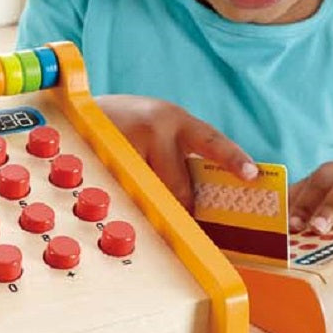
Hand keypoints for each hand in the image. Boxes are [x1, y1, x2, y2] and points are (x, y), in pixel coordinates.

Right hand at [97, 94, 257, 208]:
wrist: (80, 113)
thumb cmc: (129, 129)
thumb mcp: (161, 130)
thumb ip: (181, 156)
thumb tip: (203, 202)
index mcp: (177, 120)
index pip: (212, 142)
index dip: (233, 159)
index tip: (252, 175)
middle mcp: (155, 127)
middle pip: (178, 187)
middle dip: (182, 208)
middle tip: (182, 218)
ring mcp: (128, 143)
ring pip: (151, 196)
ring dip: (151, 204)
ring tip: (139, 191)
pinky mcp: (105, 160)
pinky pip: (126, 196)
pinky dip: (129, 200)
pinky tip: (120, 188)